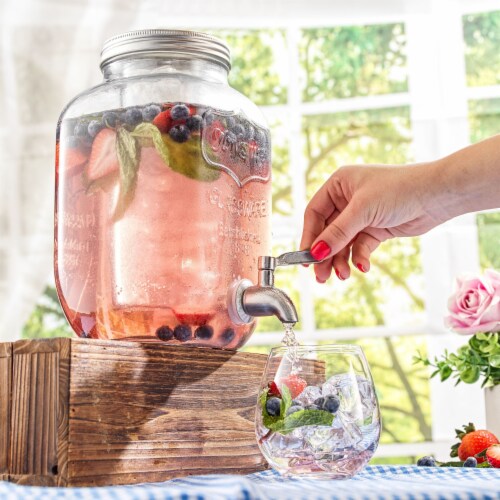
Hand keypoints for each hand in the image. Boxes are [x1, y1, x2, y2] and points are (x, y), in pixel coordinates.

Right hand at [300, 162, 445, 281]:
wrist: (437, 195)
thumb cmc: (399, 189)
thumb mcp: (362, 210)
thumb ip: (337, 233)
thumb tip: (315, 253)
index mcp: (339, 185)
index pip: (314, 214)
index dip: (309, 236)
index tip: (306, 259)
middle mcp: (347, 199)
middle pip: (327, 232)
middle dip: (325, 254)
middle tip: (321, 276)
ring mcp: (361, 216)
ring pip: (342, 243)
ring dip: (341, 260)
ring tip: (343, 276)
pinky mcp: (375, 229)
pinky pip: (360, 247)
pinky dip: (360, 258)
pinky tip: (363, 267)